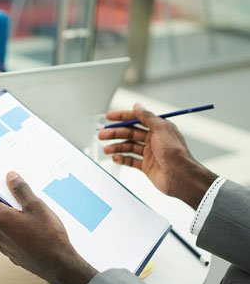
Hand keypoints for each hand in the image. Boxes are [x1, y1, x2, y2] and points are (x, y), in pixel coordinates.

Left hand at [0, 172, 96, 283]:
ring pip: (10, 227)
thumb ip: (21, 190)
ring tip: (39, 223)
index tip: (17, 189)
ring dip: (21, 222)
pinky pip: (16, 239)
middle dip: (17, 208)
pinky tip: (38, 235)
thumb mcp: (36, 206)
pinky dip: (24, 235)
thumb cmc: (48, 236)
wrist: (59, 264)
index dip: (7, 192)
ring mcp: (5, 246)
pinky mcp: (13, 255)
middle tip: (34, 207)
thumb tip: (11, 177)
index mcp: (0, 218)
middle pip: (4, 212)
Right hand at [100, 104, 217, 208]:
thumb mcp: (161, 129)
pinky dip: (122, 158)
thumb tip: (137, 106)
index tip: (109, 117)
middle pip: (130, 133)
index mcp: (158, 128)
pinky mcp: (146, 166)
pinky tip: (115, 158)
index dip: (122, 117)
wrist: (181, 176)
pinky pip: (131, 160)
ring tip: (106, 149)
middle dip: (115, 133)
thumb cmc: (175, 153)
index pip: (137, 119)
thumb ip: (148, 117)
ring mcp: (149, 153)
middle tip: (102, 134)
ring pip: (128, 147)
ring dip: (116, 146)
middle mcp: (153, 139)